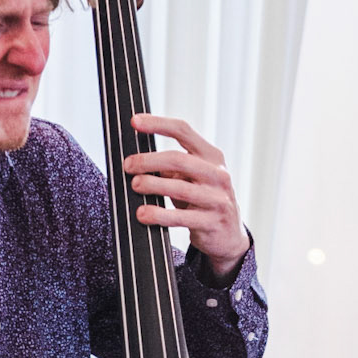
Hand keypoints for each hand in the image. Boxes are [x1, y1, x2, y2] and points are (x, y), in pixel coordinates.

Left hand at [123, 114, 250, 279]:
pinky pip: (181, 217)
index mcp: (211, 156)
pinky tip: (143, 214)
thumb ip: (170, 166)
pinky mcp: (212, 223)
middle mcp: (217, 174)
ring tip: (135, 185)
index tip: (135, 122)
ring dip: (153, 185)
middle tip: (128, 165)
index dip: (158, 124)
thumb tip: (137, 158)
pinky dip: (159, 215)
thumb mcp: (191, 179)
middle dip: (149, 160)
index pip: (183, 131)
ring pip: (180, 188)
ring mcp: (217, 199)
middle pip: (178, 159)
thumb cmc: (203, 200)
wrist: (229, 236)